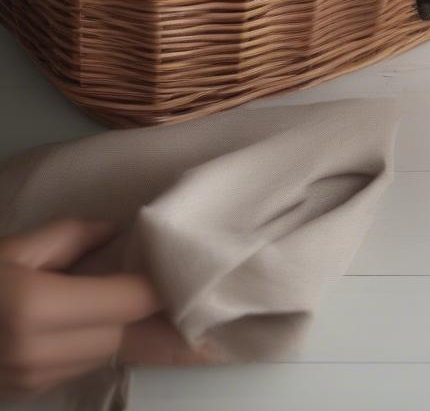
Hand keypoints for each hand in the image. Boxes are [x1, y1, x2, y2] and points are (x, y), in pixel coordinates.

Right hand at [0, 219, 213, 400]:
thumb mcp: (14, 249)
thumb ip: (72, 235)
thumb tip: (116, 231)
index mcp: (38, 308)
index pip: (129, 302)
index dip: (168, 291)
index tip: (207, 281)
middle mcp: (41, 352)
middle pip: (128, 333)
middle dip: (168, 321)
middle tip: (217, 312)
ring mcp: (35, 379)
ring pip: (111, 353)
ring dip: (142, 336)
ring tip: (190, 323)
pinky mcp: (30, 391)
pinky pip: (86, 364)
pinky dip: (110, 345)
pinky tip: (135, 331)